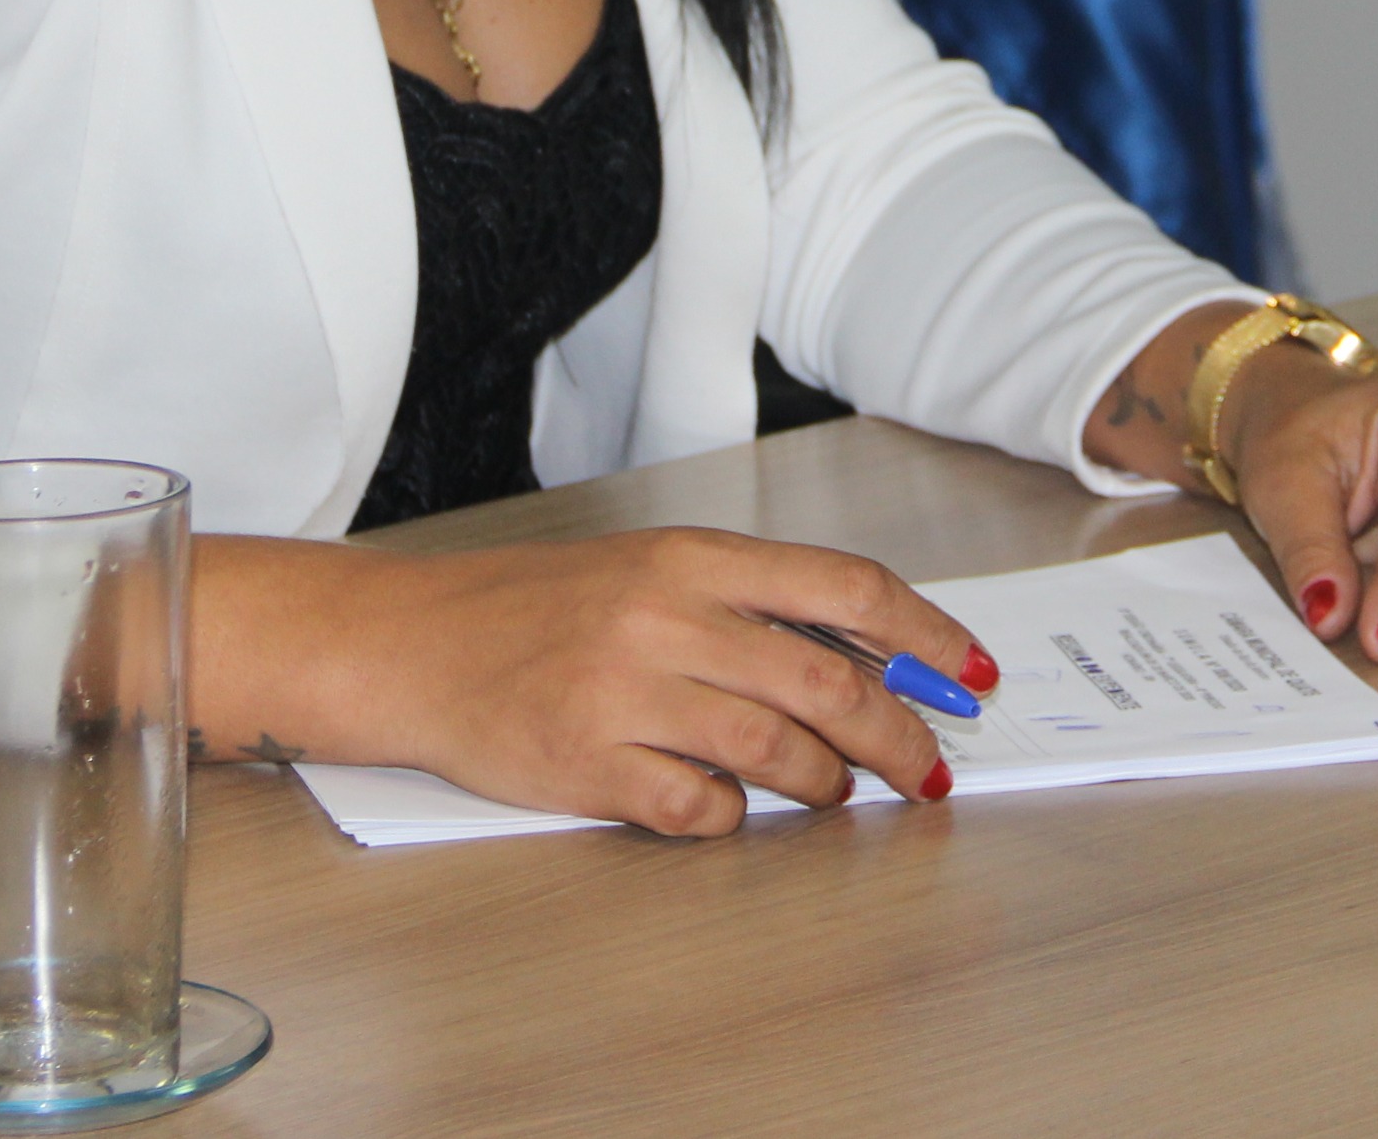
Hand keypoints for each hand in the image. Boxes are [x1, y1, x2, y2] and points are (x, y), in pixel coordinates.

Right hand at [186, 527, 997, 836]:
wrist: (407, 643)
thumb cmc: (530, 609)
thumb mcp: (644, 572)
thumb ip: (744, 604)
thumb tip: (866, 656)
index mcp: (691, 558)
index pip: (845, 589)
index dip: (926, 634)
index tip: (970, 672)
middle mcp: (666, 617)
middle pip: (828, 683)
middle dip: (899, 736)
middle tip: (927, 771)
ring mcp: (625, 692)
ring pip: (774, 748)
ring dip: (822, 785)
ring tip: (832, 795)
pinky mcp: (585, 763)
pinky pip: (694, 807)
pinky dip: (729, 818)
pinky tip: (726, 811)